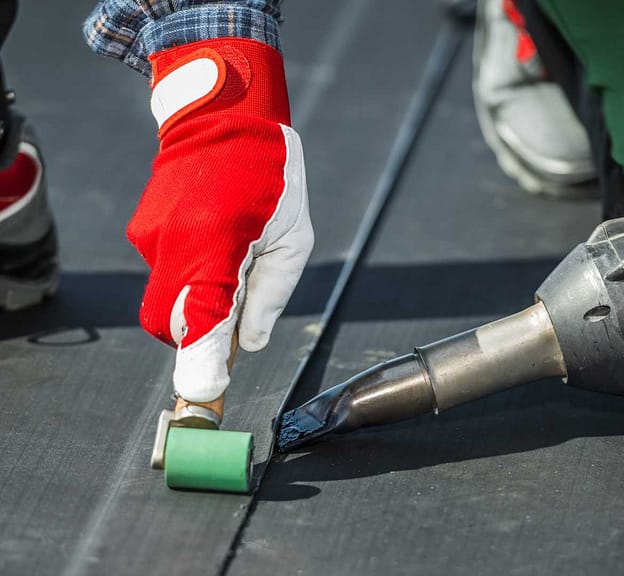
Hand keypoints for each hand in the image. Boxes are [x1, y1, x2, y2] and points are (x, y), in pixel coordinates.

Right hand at [130, 38, 312, 400]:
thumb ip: (271, 296)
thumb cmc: (272, 175)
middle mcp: (173, 244)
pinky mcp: (142, 232)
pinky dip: (191, 277)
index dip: (201, 365)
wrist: (222, 115)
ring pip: (167, 302)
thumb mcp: (294, 239)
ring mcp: (151, 238)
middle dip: (199, 340)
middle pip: (172, 325)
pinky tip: (216, 243)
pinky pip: (166, 274)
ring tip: (235, 264)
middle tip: (234, 326)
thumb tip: (249, 344)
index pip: (201, 321)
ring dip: (199, 304)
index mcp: (216, 244)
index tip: (204, 397)